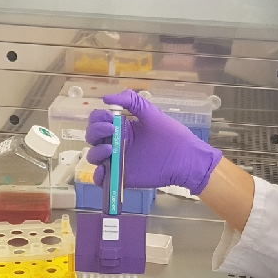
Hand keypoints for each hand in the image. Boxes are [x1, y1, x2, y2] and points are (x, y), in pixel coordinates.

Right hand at [87, 91, 223, 193]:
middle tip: (111, 130)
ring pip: (93, 156)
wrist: (185, 158)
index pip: (98, 120)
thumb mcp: (151, 112)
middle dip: (95, 132)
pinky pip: (101, 178)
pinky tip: (105, 168)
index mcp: (122, 126)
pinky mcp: (122, 177)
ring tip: (111, 149)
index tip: (110, 117)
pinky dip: (98, 175)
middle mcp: (117, 142)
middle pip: (92, 137)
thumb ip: (131, 100)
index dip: (98, 118)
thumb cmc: (171, 135)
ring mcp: (118, 160)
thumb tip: (106, 98)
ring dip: (96, 151)